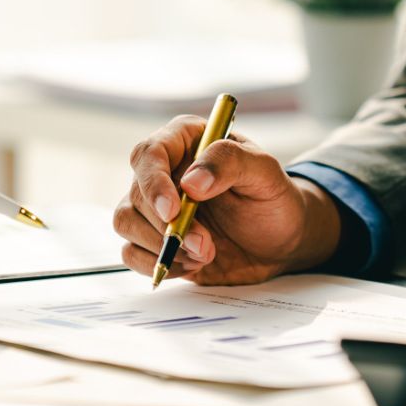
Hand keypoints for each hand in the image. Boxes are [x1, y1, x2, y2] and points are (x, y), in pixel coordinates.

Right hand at [115, 115, 342, 284]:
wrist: (280, 241)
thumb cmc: (274, 199)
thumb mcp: (265, 173)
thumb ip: (230, 163)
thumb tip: (190, 181)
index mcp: (185, 141)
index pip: (149, 154)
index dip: (154, 183)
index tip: (172, 211)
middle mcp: (163, 171)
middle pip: (136, 195)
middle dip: (167, 227)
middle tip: (206, 246)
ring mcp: (154, 207)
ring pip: (125, 222)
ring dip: (162, 247)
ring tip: (204, 254)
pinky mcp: (154, 239)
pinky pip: (131, 252)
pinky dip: (158, 264)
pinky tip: (192, 264)